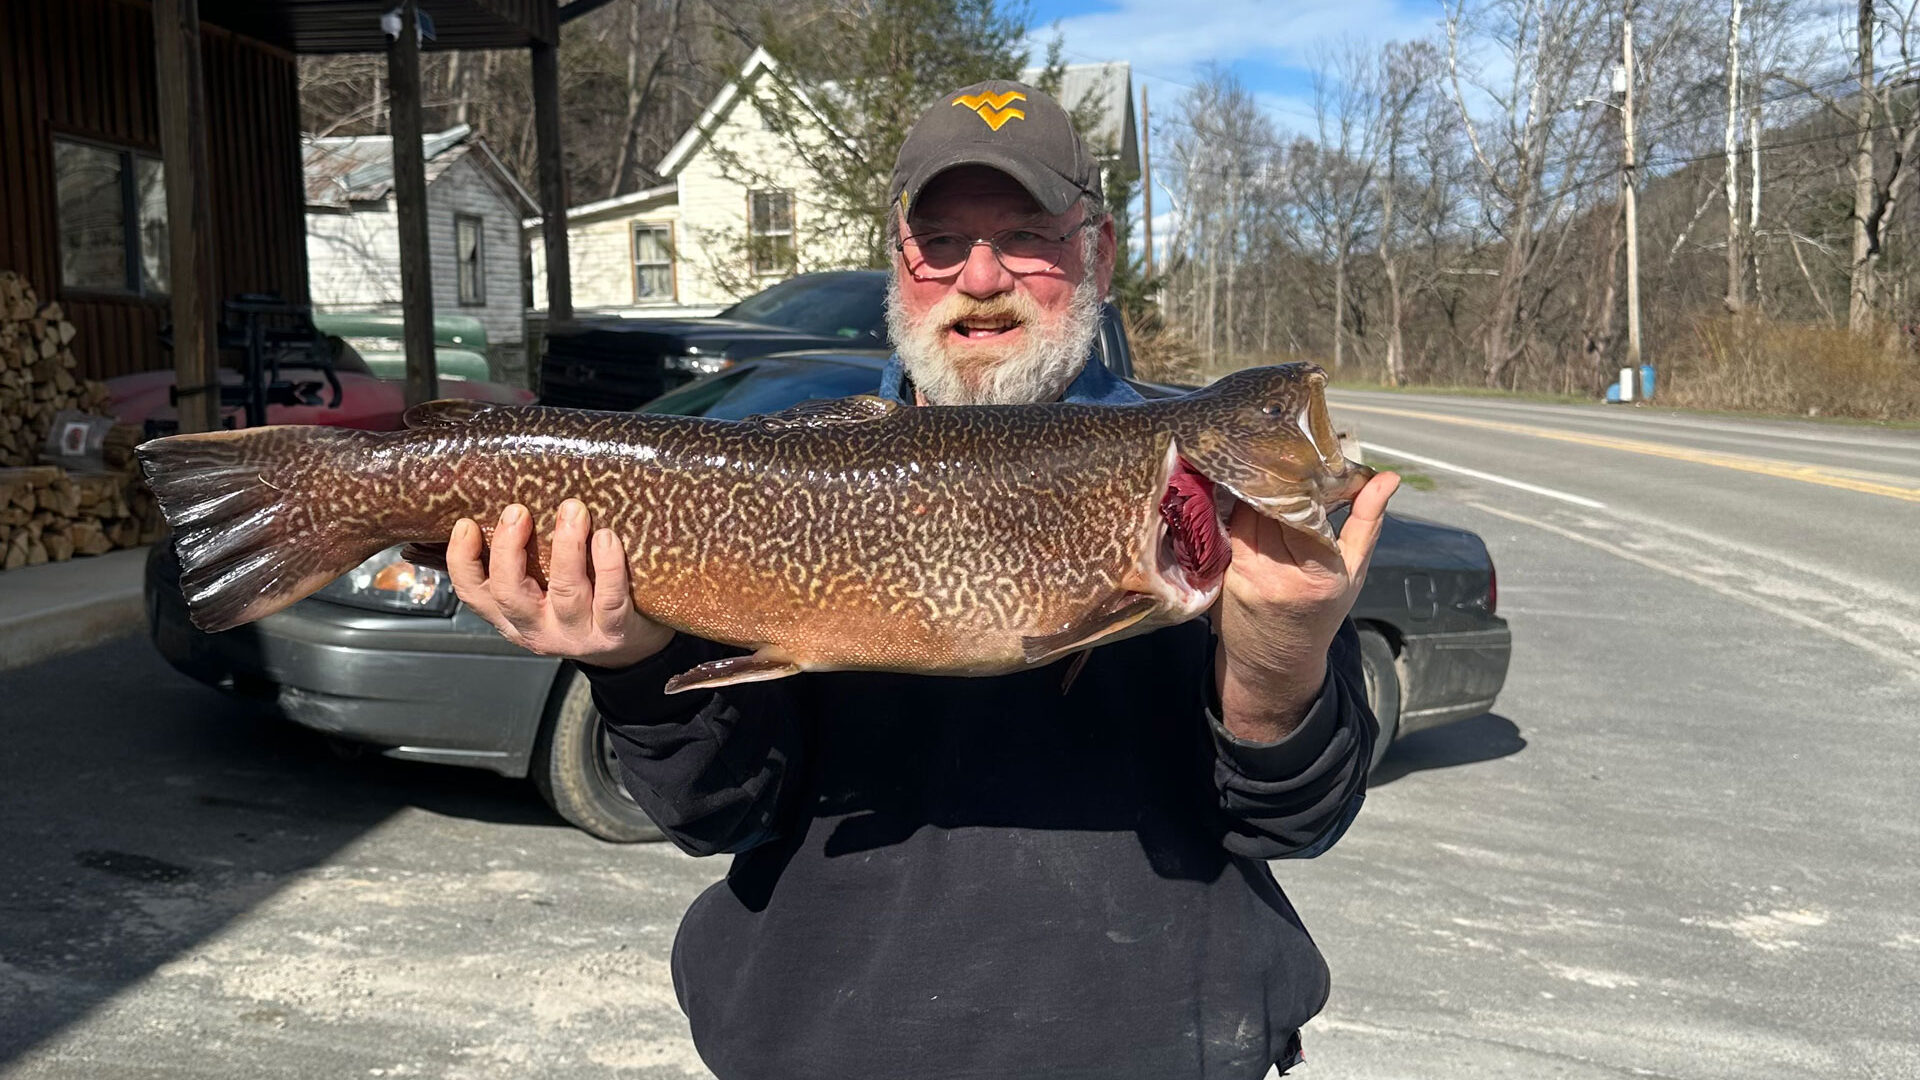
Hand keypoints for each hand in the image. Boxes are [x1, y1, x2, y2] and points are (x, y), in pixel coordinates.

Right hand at [445, 499, 674, 667]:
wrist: (629, 649)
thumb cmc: (582, 606)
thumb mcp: (540, 593)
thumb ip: (523, 563)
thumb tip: (504, 506)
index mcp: (513, 617)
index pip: (474, 593)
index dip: (463, 561)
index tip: (466, 525)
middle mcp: (539, 628)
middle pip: (511, 594)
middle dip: (509, 549)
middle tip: (517, 512)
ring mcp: (577, 633)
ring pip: (564, 593)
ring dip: (566, 548)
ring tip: (572, 512)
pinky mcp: (614, 632)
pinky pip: (610, 599)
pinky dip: (608, 566)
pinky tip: (607, 538)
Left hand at [1214, 472, 1400, 740]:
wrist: (1274, 661)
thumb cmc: (1321, 612)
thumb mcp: (1354, 572)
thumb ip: (1367, 522)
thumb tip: (1389, 478)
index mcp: (1318, 574)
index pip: (1306, 510)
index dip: (1304, 480)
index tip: (1309, 456)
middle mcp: (1277, 575)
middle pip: (1272, 505)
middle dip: (1279, 475)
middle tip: (1285, 449)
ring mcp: (1244, 575)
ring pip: (1245, 510)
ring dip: (1255, 485)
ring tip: (1264, 462)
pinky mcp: (1221, 572)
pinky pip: (1228, 525)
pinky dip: (1237, 505)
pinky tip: (1243, 488)